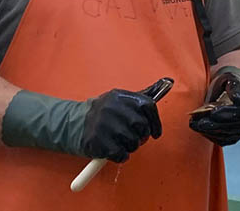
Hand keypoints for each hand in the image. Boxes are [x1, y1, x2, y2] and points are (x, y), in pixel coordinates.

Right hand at [1, 80, 166, 162]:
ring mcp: (104, 125)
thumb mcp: (121, 99)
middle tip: (135, 138)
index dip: (155, 122)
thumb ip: (144, 94)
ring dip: (131, 147)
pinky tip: (115, 151)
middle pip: (142, 127)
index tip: (155, 133)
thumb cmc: (103, 113)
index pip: (148, 106)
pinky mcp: (97, 142)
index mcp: (120, 96)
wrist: (70, 123)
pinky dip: (121, 156)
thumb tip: (169, 81)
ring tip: (122, 143)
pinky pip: (121, 155)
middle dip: (142, 137)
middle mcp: (112, 108)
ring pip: (133, 143)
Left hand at [189, 67, 239, 145]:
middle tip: (200, 122)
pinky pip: (226, 140)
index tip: (213, 112)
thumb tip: (239, 99)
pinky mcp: (238, 135)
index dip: (230, 113)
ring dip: (212, 132)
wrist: (230, 90)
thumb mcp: (232, 77)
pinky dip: (213, 136)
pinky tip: (201, 129)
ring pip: (231, 135)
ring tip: (196, 125)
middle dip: (217, 125)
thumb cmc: (230, 82)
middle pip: (238, 126)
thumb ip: (236, 85)